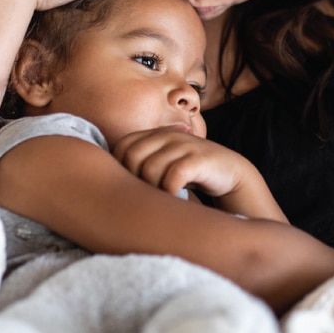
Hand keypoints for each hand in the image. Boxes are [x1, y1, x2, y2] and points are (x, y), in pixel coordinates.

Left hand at [111, 127, 253, 198]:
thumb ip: (140, 164)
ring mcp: (184, 144)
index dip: (121, 168)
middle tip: (148, 195)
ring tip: (163, 198)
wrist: (228, 172)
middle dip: (136, 180)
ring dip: (154, 189)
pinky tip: (176, 198)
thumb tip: (106, 182)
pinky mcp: (200, 158)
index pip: (123, 147)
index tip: (133, 186)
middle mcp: (167, 135)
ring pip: (151, 168)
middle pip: (133, 157)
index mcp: (154, 134)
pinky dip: (170, 192)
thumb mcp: (162, 163)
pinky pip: (174, 176)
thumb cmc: (188, 173)